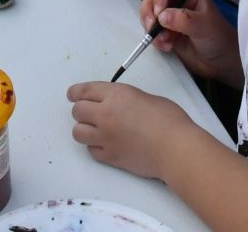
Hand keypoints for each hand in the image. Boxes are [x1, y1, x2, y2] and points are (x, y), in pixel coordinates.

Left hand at [68, 82, 191, 179]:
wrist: (174, 148)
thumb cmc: (169, 119)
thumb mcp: (145, 97)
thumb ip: (125, 100)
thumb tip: (119, 106)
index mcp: (115, 95)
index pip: (84, 91)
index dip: (76, 92)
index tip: (73, 94)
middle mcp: (105, 114)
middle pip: (77, 111)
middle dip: (82, 111)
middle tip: (90, 113)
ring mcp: (105, 137)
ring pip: (78, 132)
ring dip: (84, 129)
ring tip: (95, 130)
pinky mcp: (109, 157)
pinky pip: (91, 151)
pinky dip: (95, 147)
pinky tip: (105, 144)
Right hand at [139, 0, 241, 84]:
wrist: (220, 62)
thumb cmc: (219, 38)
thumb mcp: (205, 26)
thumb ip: (185, 20)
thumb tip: (162, 16)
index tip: (159, 12)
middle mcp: (177, 2)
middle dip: (150, 13)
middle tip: (153, 27)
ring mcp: (170, 18)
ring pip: (149, 15)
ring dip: (152, 29)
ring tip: (166, 41)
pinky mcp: (165, 33)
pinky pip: (151, 32)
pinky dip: (155, 40)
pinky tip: (168, 47)